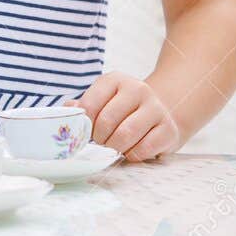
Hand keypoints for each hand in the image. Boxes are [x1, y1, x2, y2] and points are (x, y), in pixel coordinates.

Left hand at [65, 71, 180, 162]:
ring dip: (115, 147)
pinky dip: (132, 155)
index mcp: (115, 80)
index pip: (89, 105)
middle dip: (100, 138)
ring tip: (115, 147)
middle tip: (102, 142)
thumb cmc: (123, 111)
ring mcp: (155, 108)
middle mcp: (137, 89)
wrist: (161, 115)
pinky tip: (132, 151)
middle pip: (107, 121)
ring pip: (125, 135)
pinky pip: (143, 148)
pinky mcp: (168, 128)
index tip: (88, 132)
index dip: (85, 125)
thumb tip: (67, 109)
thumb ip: (83, 106)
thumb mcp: (103, 102)